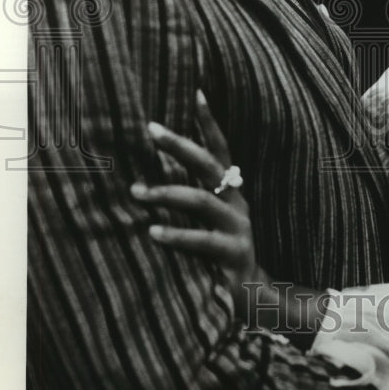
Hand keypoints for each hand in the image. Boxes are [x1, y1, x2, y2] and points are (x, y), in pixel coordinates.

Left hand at [131, 91, 267, 315]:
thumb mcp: (210, 219)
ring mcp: (237, 227)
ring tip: (136, 191)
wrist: (252, 297)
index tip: (196, 92)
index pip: (220, 148)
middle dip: (179, 145)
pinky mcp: (232, 254)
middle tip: (151, 129)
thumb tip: (145, 174)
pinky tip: (152, 233)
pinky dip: (176, 235)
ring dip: (167, 192)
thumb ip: (191, 195)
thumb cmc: (220, 253)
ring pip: (201, 201)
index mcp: (230, 190)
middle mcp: (235, 202)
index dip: (209, 122)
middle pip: (208, 165)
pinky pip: (202, 242)